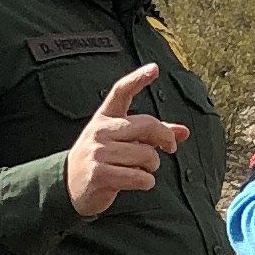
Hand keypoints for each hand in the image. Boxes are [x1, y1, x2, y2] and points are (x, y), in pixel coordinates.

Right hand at [67, 65, 189, 217]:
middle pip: (148, 125)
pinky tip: (139, 182)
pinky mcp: (100, 173)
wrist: (70, 186)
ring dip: (152, 166)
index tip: (154, 68)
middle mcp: (100, 130)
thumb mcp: (122, 141)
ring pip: (147, 155)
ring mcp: (98, 151)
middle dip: (165, 139)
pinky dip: (146, 182)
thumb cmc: (103, 160)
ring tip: (142, 169)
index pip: (121, 92)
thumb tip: (184, 132)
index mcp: (105, 117)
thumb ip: (152, 135)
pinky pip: (140, 177)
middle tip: (170, 149)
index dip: (138, 79)